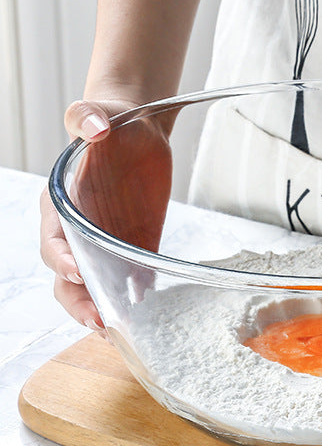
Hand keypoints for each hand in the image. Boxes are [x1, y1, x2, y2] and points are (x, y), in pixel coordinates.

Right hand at [40, 99, 171, 328]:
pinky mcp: (131, 247)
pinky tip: (144, 320)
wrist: (139, 130)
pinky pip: (127, 281)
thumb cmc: (113, 122)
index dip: (60, 258)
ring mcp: (104, 243)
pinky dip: (132, 301)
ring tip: (118, 331)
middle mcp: (78, 230)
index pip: (52, 239)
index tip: (76, 270)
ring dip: (100, 309)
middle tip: (98, 319)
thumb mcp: (100, 115)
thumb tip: (93, 127)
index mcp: (61, 203)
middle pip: (67, 276)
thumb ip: (88, 117)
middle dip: (77, 300)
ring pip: (92, 286)